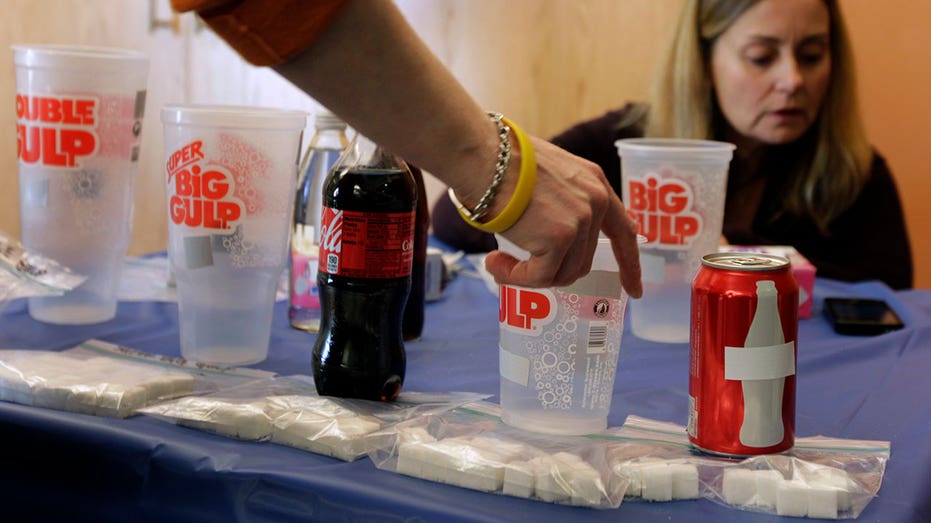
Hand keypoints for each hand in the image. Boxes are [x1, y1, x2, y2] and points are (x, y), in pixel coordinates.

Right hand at [483, 136, 642, 297]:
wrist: (485, 157)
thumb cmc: (501, 162)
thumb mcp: (547, 174)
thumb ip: (561, 201)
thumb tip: (549, 237)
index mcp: (595, 183)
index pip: (622, 230)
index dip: (628, 263)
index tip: (633, 289)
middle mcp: (595, 202)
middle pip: (581, 261)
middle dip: (551, 270)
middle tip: (516, 265)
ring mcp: (580, 221)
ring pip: (562, 273)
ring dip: (529, 275)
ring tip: (499, 261)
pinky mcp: (559, 238)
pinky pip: (541, 276)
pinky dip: (515, 277)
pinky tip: (494, 262)